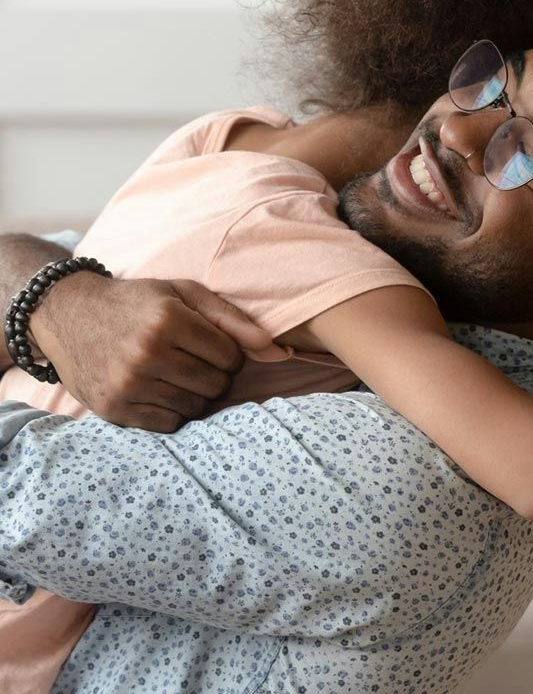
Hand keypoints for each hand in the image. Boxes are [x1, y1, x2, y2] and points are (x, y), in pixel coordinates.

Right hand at [31, 274, 273, 431]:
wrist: (68, 314)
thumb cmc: (138, 302)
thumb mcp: (185, 294)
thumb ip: (234, 319)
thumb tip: (278, 351)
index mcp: (168, 320)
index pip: (231, 356)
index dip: (230, 354)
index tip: (214, 347)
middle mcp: (147, 354)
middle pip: (216, 385)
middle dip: (216, 376)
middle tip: (197, 362)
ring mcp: (128, 384)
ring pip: (195, 408)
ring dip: (196, 395)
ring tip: (179, 375)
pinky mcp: (114, 409)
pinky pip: (169, 425)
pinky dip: (174, 411)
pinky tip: (162, 390)